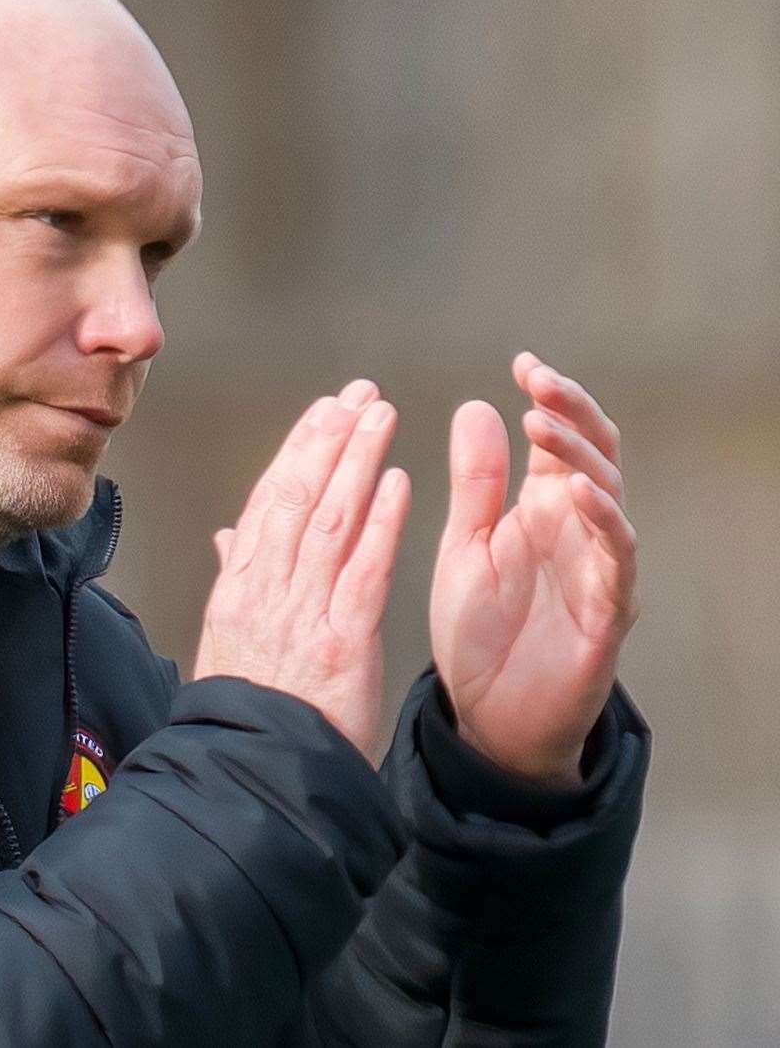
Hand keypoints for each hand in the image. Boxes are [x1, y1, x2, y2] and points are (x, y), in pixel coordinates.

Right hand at [194, 379, 411, 757]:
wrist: (255, 772)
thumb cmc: (247, 711)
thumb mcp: (226, 640)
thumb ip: (235, 580)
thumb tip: (230, 535)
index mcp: (239, 587)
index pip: (269, 501)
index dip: (298, 450)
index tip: (323, 411)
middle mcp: (267, 589)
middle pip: (298, 496)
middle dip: (330, 438)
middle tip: (358, 394)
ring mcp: (302, 611)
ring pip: (330, 519)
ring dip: (357, 461)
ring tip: (381, 417)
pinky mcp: (342, 639)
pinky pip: (362, 569)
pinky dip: (379, 522)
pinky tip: (397, 482)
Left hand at [430, 352, 639, 787]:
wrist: (487, 718)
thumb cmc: (480, 631)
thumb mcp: (465, 544)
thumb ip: (475, 482)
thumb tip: (477, 406)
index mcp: (541, 509)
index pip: (558, 439)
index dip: (550, 398)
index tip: (523, 363)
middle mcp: (578, 530)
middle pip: (593, 454)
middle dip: (571, 412)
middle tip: (538, 380)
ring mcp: (598, 568)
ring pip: (610, 495)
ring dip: (580, 456)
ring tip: (542, 423)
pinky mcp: (607, 611)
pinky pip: (616, 559)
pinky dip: (604, 522)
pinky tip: (579, 493)